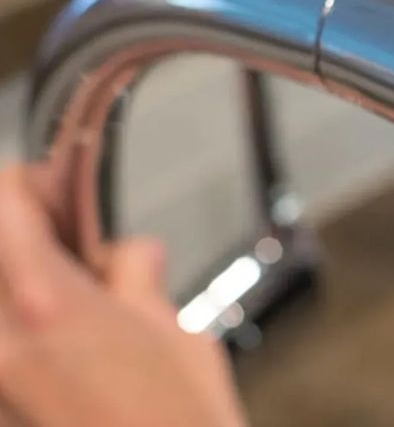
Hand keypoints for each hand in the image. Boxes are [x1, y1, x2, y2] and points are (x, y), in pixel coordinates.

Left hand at [0, 165, 245, 426]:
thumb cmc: (182, 422)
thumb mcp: (176, 336)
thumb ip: (139, 283)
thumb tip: (132, 255)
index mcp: (49, 302)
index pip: (6, 202)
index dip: (31, 184)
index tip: (55, 191)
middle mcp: (3, 336)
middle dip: (23, 234)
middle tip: (67, 247)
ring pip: (1, 301)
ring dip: (25, 282)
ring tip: (73, 300)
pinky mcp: (7, 404)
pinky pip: (9, 340)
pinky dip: (26, 324)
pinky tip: (68, 345)